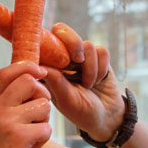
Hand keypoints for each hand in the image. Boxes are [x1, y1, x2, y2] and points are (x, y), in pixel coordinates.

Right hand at [0, 62, 51, 147]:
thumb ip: (7, 104)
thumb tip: (30, 83)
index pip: (7, 72)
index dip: (27, 66)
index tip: (39, 71)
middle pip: (30, 82)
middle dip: (42, 95)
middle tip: (38, 112)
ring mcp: (7, 122)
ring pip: (43, 105)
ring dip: (44, 121)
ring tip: (31, 134)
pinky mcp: (19, 138)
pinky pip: (46, 128)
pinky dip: (43, 139)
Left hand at [42, 22, 125, 141]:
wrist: (106, 117)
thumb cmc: (80, 111)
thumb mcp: (64, 99)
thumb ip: (54, 80)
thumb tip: (41, 65)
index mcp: (49, 65)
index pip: (41, 41)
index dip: (43, 38)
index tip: (54, 51)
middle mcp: (62, 57)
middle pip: (61, 30)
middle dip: (72, 43)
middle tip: (77, 60)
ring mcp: (80, 56)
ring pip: (86, 44)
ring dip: (90, 67)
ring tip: (88, 84)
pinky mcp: (98, 56)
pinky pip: (101, 50)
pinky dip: (101, 67)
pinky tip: (98, 80)